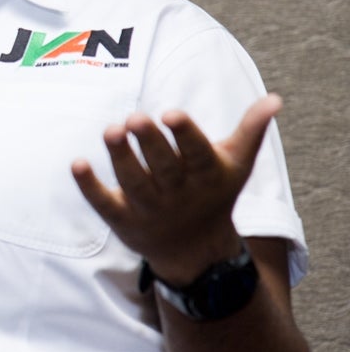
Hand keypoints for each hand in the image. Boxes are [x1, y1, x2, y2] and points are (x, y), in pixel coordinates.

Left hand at [71, 94, 281, 283]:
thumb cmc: (214, 194)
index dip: (185, 134)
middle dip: (150, 143)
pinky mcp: (122, 219)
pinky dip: (89, 187)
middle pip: (162, 167)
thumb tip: (275, 98)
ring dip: (120, 158)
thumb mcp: (236, 164)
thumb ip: (251, 130)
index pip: (197, 153)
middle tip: (135, 117)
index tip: (172, 113)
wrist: (198, 253)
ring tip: (110, 130)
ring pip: (133, 182)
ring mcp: (149, 207)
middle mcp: (178, 193)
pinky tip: (76, 164)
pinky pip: (103, 203)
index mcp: (206, 175)